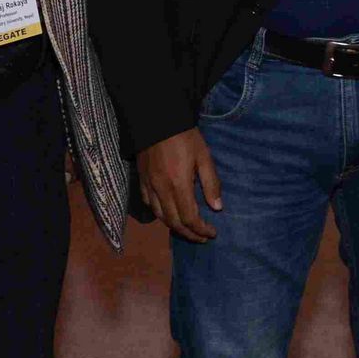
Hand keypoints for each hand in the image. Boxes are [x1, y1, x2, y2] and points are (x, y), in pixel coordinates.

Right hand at [138, 128, 221, 242]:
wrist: (157, 119)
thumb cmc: (185, 136)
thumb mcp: (204, 156)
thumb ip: (211, 183)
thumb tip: (217, 208)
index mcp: (179, 184)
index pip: (190, 218)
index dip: (201, 230)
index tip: (212, 233)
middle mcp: (161, 190)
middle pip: (174, 222)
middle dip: (190, 234)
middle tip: (203, 238)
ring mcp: (148, 186)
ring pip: (160, 217)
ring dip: (175, 227)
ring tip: (189, 230)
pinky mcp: (141, 181)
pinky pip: (149, 204)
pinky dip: (160, 215)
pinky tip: (169, 214)